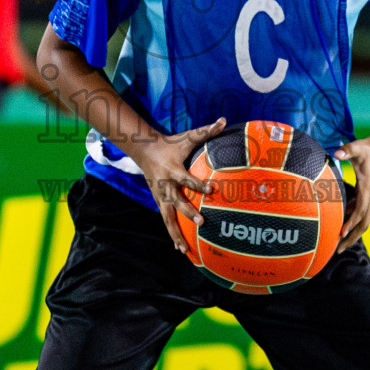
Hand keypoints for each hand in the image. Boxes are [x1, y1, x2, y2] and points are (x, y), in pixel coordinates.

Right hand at [128, 117, 225, 253]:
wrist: (145, 150)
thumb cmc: (171, 144)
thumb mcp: (187, 136)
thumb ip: (206, 130)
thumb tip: (224, 119)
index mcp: (173, 170)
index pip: (186, 179)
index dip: (198, 184)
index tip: (211, 190)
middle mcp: (165, 185)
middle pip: (176, 201)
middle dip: (187, 211)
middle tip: (201, 221)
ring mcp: (160, 196)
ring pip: (167, 218)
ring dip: (175, 233)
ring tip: (184, 249)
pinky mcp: (159, 202)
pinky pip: (166, 220)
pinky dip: (172, 234)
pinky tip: (180, 248)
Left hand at [333, 135, 369, 251]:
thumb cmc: (368, 149)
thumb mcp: (357, 147)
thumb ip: (346, 150)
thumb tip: (336, 152)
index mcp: (368, 188)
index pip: (360, 211)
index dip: (350, 223)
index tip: (341, 234)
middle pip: (363, 223)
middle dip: (351, 237)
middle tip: (338, 250)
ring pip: (364, 221)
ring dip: (353, 233)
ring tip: (339, 244)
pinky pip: (362, 213)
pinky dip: (353, 221)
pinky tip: (342, 224)